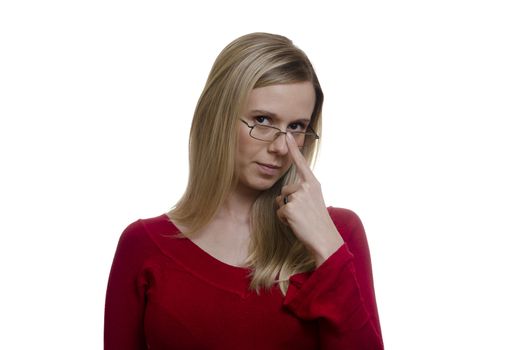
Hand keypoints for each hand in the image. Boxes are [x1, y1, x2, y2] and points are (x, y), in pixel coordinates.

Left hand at [275, 132, 343, 266]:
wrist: (325, 239)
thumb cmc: (318, 222)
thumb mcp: (314, 201)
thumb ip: (303, 192)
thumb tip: (286, 194)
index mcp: (313, 183)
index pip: (301, 163)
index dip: (294, 148)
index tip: (287, 135)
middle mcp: (306, 187)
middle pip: (285, 190)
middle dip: (289, 204)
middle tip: (303, 214)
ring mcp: (298, 196)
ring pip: (281, 201)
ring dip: (286, 212)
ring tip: (301, 219)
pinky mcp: (289, 207)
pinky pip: (279, 211)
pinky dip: (285, 220)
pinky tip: (296, 224)